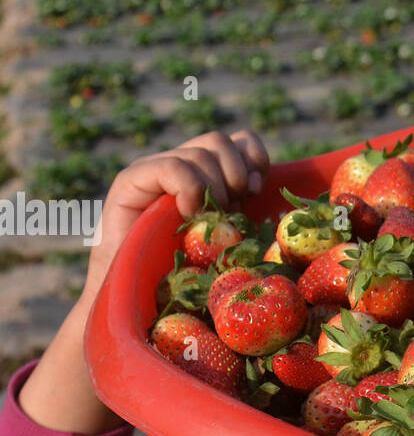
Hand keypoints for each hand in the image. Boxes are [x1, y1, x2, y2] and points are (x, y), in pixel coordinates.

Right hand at [84, 129, 270, 292]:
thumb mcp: (224, 239)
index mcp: (203, 175)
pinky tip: (189, 214)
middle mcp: (178, 166)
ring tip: (207, 220)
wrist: (131, 294)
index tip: (256, 191)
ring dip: (215, 187)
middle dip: (235, 174)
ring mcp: (153, 170)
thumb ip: (239, 210)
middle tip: (233, 210)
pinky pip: (173, 167)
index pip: (237, 141)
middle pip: (219, 142)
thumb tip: (260, 185)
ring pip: (201, 152)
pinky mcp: (131, 180)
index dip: (253, 158)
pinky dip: (190, 189)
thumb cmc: (181, 276)